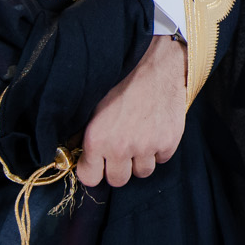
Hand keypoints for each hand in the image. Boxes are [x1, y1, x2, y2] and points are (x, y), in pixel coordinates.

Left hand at [77, 35, 186, 187]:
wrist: (155, 64)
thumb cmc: (121, 80)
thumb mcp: (93, 105)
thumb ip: (85, 133)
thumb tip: (76, 150)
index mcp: (97, 140)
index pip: (90, 178)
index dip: (94, 169)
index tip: (98, 161)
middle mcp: (120, 148)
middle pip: (118, 180)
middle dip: (118, 167)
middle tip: (121, 149)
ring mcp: (147, 147)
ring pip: (142, 172)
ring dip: (140, 159)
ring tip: (140, 139)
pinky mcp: (168, 142)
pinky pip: (162, 159)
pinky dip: (159, 149)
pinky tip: (155, 131)